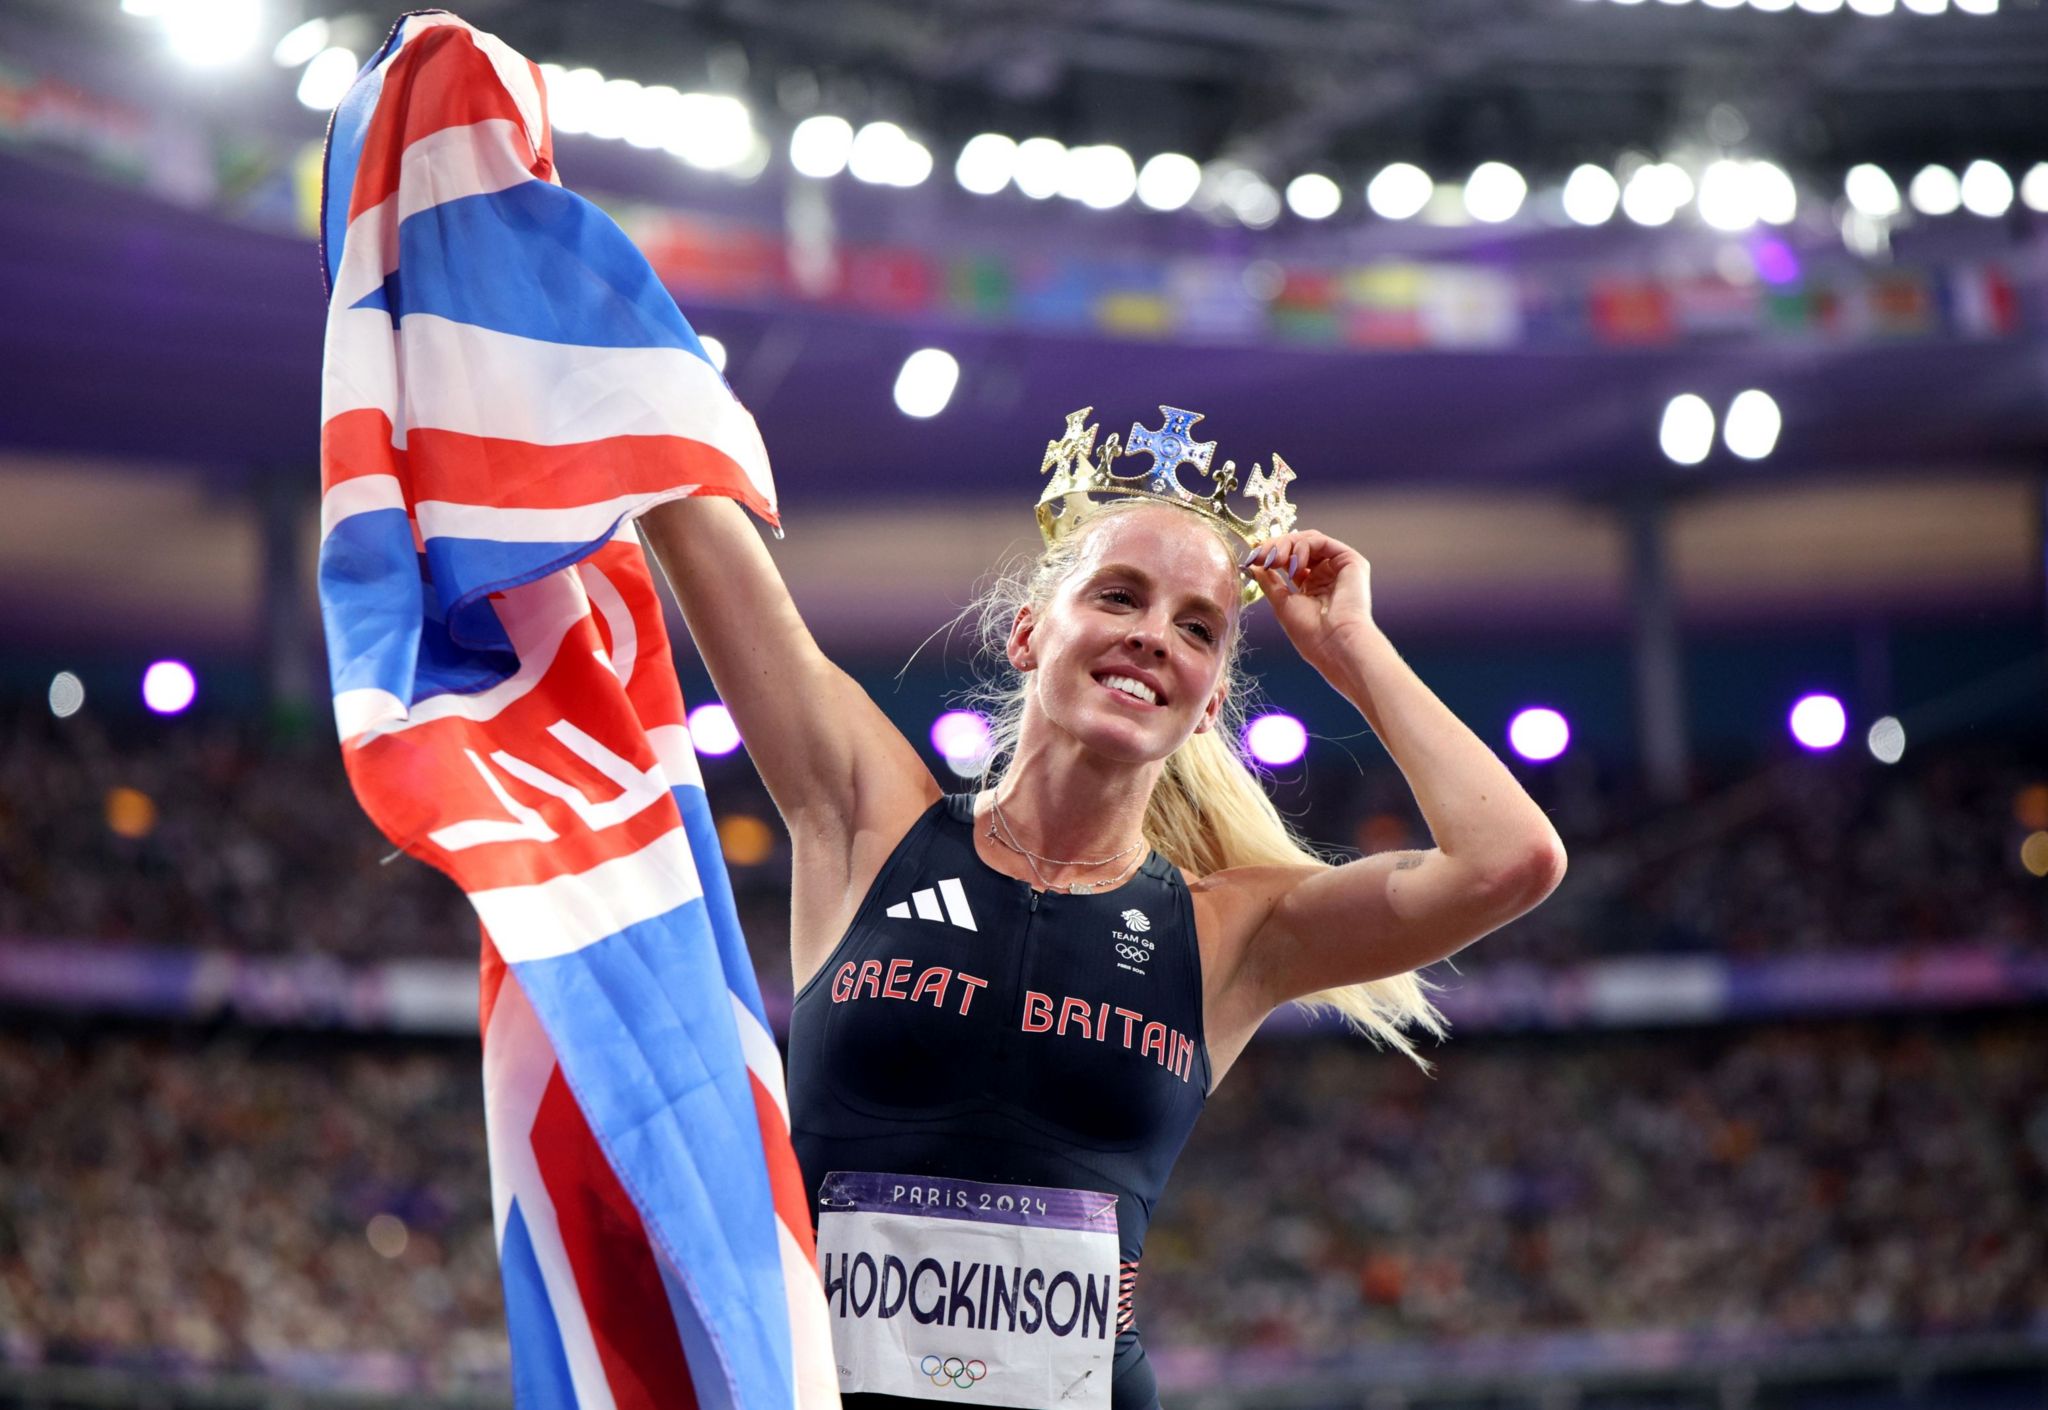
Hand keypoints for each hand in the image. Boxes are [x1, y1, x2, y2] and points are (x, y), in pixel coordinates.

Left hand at [1242, 530, 1377, 672]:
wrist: (1336, 645)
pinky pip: (1321, 541)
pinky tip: (1294, 564)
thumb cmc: (1311, 633)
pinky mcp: (1351, 561)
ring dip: (1286, 545)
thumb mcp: (1282, 603)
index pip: (1289, 560)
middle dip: (1275, 547)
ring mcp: (1339, 567)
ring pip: (1309, 540)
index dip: (1269, 554)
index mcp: (1312, 586)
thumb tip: (1255, 565)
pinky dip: (1302, 546)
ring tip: (1275, 562)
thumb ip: (1269, 582)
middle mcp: (1327, 574)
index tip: (1251, 558)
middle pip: (1298, 546)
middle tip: (1261, 557)